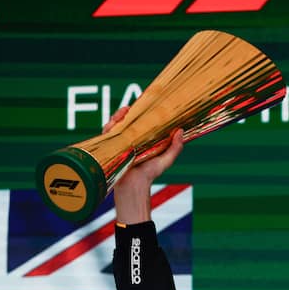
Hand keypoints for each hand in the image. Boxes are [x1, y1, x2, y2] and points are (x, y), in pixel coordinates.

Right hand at [108, 106, 184, 223]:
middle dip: (128, 112)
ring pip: (116, 125)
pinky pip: (107, 133)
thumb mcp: (166, 160)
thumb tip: (181, 131)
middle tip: (132, 106)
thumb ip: (175, 148)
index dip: (142, 113)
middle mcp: (131, 140)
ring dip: (118, 116)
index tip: (146, 104)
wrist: (134, 186)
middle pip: (127, 121)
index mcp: (144, 140)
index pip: (142, 123)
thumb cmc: (150, 175)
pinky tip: (114, 122)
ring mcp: (120, 143)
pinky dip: (109, 126)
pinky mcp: (111, 147)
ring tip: (124, 111)